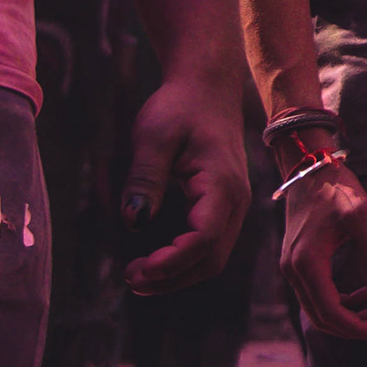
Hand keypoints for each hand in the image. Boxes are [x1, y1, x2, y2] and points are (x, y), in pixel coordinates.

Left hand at [121, 73, 251, 292]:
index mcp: (222, 185)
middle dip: (172, 277)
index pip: (204, 239)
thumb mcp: (154, 137)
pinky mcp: (224, 205)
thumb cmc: (179, 107)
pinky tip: (156, 260)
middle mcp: (236, 201)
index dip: (172, 263)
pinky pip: (210, 244)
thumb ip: (145, 179)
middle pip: (212, 259)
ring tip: (138, 275)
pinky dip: (184, 260)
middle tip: (130, 280)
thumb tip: (134, 222)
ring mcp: (234, 205)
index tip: (136, 271)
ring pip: (213, 257)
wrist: (207, 87)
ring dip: (178, 273)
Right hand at [278, 157, 366, 341]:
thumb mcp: (361, 217)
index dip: (356, 327)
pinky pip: (317, 294)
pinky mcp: (297, 263)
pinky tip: (366, 293)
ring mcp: (292, 268)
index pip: (330, 311)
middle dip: (354, 327)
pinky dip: (340, 301)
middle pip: (321, 316)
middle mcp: (293, 270)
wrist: (311, 171)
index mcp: (307, 262)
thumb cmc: (337, 190)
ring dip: (348, 316)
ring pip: (318, 308)